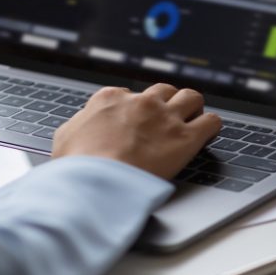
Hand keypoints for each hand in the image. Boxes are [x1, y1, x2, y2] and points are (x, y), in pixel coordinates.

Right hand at [52, 84, 221, 179]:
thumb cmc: (77, 167)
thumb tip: (80, 129)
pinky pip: (212, 121)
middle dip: (166, 104)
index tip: (136, 123)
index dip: (134, 110)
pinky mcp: (186, 138)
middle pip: (164, 91)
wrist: (97, 183)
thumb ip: (79, 127)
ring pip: (192, 97)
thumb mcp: (64, 139)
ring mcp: (166, 118)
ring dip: (192, 109)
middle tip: (165, 122)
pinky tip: (206, 136)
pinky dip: (211, 128)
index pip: (129, 94)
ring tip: (190, 123)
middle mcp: (141, 102)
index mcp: (110, 99)